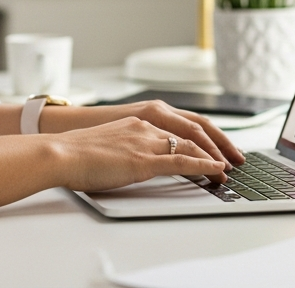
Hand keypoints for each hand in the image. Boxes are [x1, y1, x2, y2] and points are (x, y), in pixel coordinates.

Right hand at [46, 117, 226, 191]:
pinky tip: (216, 171)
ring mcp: (146, 142)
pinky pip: (182, 161)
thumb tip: (130, 162)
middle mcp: (145, 126)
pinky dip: (203, 166)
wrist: (61, 153)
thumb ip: (124, 149)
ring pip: (190, 146)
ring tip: (228, 169)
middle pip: (191, 132)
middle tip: (233, 157)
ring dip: (213, 158)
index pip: (178, 125)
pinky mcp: (144, 160)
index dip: (201, 136)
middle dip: (216, 145)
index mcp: (137, 122)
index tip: (214, 146)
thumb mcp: (107, 145)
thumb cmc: (76, 154)